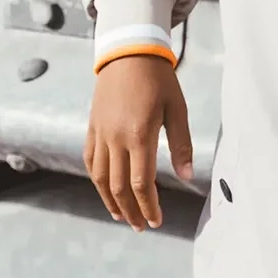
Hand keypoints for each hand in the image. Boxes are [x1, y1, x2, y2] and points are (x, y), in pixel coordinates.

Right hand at [84, 55, 193, 230]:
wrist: (129, 52)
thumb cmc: (159, 79)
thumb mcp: (177, 108)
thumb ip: (181, 144)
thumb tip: (188, 176)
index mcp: (139, 135)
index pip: (141, 183)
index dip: (148, 206)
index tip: (156, 221)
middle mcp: (115, 138)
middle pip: (118, 187)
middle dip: (131, 211)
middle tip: (142, 226)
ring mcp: (100, 133)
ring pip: (100, 178)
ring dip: (111, 201)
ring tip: (122, 216)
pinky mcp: (92, 126)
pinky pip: (90, 160)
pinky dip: (96, 180)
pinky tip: (105, 190)